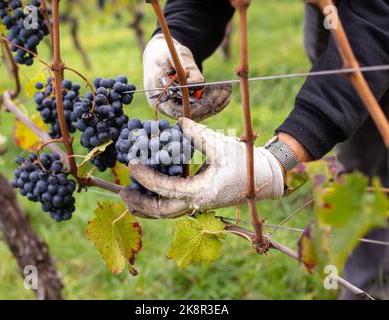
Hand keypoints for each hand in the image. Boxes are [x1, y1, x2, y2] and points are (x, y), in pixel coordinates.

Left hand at [120, 118, 284, 217]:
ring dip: (148, 206)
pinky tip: (150, 192)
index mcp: (201, 192)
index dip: (146, 177)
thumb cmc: (245, 162)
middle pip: (162, 211)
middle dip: (141, 204)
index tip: (132, 164)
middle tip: (122, 194)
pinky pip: (175, 205)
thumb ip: (197, 134)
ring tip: (130, 198)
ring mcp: (199, 204)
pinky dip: (160, 200)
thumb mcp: (220, 145)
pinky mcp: (201, 200)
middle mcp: (198, 203)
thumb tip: (178, 122)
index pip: (165, 189)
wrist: (266, 177)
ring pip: (168, 212)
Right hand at [143, 34, 231, 120]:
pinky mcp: (183, 105)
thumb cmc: (166, 53)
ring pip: (197, 112)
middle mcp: (166, 106)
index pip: (179, 110)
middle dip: (210, 105)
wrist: (160, 55)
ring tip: (228, 91)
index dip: (197, 107)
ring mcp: (174, 107)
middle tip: (227, 92)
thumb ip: (186, 68)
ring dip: (215, 104)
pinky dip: (212, 102)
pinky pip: (199, 108)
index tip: (215, 97)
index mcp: (158, 95)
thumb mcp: (176, 55)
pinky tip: (225, 93)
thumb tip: (199, 84)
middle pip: (190, 114)